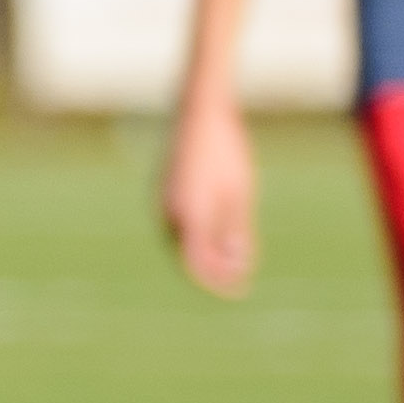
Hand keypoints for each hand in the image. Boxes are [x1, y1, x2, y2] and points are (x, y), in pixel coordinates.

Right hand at [160, 90, 260, 297]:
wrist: (199, 111)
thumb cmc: (227, 150)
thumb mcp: (240, 194)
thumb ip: (237, 230)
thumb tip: (236, 265)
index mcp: (191, 214)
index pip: (200, 265)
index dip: (219, 283)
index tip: (240, 291)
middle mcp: (170, 211)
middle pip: (189, 257)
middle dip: (215, 269)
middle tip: (242, 273)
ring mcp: (161, 200)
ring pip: (182, 242)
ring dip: (205, 253)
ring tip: (236, 252)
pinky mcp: (162, 191)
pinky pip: (178, 225)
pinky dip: (197, 236)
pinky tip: (219, 231)